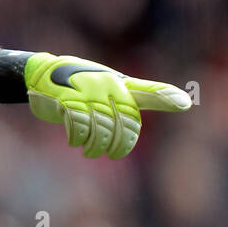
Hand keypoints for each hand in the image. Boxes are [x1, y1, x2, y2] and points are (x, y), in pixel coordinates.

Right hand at [24, 53, 190, 157]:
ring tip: (90, 150)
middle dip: (116, 145)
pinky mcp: (65, 100)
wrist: (42, 73)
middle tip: (109, 153)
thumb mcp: (115, 85)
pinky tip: (75, 141)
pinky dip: (77, 138)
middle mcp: (105, 86)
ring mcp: (85, 92)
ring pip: (99, 129)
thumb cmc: (85, 81)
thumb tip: (185, 101)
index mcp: (119, 84)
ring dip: (95, 146)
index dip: (161, 101)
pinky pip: (78, 125)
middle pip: (120, 124)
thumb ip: (145, 94)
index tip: (184, 102)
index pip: (143, 98)